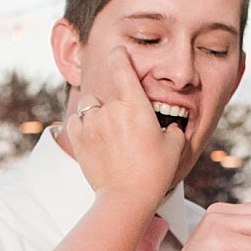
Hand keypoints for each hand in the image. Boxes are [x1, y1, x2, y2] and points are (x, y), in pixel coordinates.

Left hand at [63, 46, 183, 205]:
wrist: (126, 198)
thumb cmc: (153, 173)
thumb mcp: (174, 147)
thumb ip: (173, 129)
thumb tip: (173, 126)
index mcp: (135, 105)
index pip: (121, 66)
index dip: (119, 56)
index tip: (119, 53)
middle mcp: (110, 109)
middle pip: (105, 92)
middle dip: (112, 103)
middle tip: (122, 124)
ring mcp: (91, 123)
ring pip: (88, 105)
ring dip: (96, 113)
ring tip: (107, 132)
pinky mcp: (78, 138)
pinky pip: (75, 120)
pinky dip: (82, 125)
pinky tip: (93, 135)